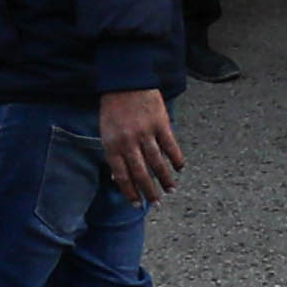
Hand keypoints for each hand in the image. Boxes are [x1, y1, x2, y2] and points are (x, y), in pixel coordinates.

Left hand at [97, 85, 182, 199]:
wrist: (126, 81)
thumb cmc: (114, 108)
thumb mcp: (106, 132)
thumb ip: (113, 153)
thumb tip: (119, 178)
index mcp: (113, 145)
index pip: (122, 176)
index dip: (130, 193)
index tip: (138, 205)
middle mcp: (129, 142)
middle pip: (141, 174)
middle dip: (150, 192)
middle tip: (157, 203)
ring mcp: (146, 133)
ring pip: (158, 163)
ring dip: (165, 179)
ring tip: (171, 190)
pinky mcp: (161, 124)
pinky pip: (171, 147)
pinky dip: (176, 159)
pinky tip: (180, 168)